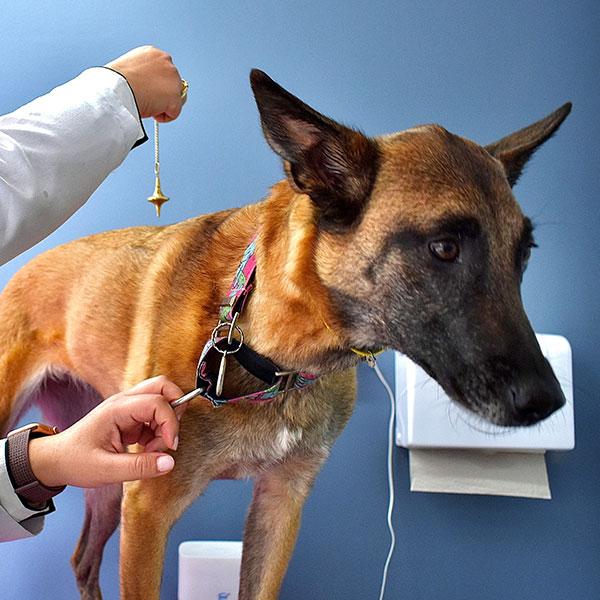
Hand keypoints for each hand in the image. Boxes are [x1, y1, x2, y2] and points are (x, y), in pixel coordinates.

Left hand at [28, 376, 187, 487]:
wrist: (56, 461)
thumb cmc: (75, 461)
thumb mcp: (107, 470)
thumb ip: (140, 467)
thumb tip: (169, 462)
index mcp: (117, 409)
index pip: (157, 402)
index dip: (170, 423)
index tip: (170, 446)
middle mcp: (125, 401)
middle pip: (163, 386)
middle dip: (174, 410)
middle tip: (169, 437)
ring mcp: (128, 407)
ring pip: (162, 399)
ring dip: (166, 423)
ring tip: (153, 447)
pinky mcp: (130, 417)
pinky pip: (155, 414)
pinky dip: (159, 430)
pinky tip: (146, 448)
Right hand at [105, 46, 184, 121]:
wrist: (115, 88)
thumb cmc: (116, 83)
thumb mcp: (131, 70)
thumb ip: (144, 75)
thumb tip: (149, 87)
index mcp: (154, 53)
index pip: (164, 72)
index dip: (157, 85)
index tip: (148, 92)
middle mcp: (166, 61)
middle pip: (174, 84)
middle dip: (163, 95)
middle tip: (148, 101)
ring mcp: (173, 78)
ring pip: (176, 99)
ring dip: (164, 105)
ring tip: (147, 105)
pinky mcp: (175, 96)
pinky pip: (174, 113)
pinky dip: (163, 117)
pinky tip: (150, 112)